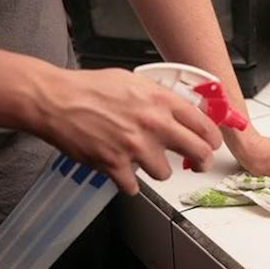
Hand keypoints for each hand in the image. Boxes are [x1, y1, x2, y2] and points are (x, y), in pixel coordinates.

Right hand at [30, 67, 222, 194]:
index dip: (212, 138)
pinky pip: (133, 186)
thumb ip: (160, 97)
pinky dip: (127, 182)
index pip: (204, 124)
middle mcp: (153, 124)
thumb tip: (182, 111)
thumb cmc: (90, 88)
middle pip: (198, 152)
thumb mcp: (133, 82)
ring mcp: (135, 146)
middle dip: (201, 161)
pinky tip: (120, 170)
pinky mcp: (115, 165)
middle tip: (197, 164)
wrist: (56, 100)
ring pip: (165, 173)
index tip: (211, 144)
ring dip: (157, 169)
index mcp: (160, 100)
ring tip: (142, 159)